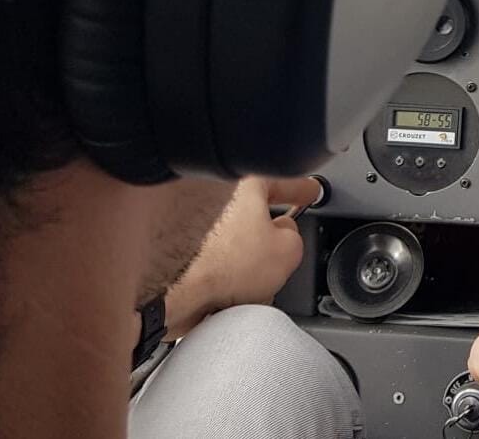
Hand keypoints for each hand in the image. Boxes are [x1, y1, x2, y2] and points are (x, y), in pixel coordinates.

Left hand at [163, 176, 320, 337]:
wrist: (168, 294)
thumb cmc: (217, 266)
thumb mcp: (288, 252)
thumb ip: (295, 237)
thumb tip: (283, 239)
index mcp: (243, 186)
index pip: (284, 180)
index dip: (303, 188)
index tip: (310, 191)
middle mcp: (213, 198)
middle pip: (255, 221)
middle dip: (265, 245)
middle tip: (275, 263)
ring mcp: (192, 227)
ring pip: (233, 249)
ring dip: (241, 270)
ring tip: (240, 291)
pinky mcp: (174, 254)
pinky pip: (211, 268)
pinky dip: (218, 282)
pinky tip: (220, 298)